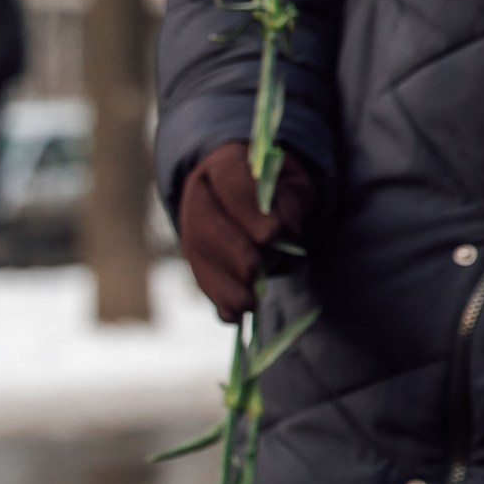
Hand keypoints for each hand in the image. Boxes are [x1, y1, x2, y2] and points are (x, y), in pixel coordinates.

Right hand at [178, 142, 316, 322]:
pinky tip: (233, 316)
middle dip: (233, 251)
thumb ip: (290, 203)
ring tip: (248, 304)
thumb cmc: (277, 190)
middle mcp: (198, 197)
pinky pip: (202, 278)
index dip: (248, 209)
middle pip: (208, 223)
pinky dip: (218, 299)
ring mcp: (192, 229)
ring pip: (200, 256)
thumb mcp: (291, 186)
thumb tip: (285, 234)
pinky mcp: (196, 258)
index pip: (230, 182)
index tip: (273, 234)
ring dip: (224, 283)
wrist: (249, 198)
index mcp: (223, 167)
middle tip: (256, 272)